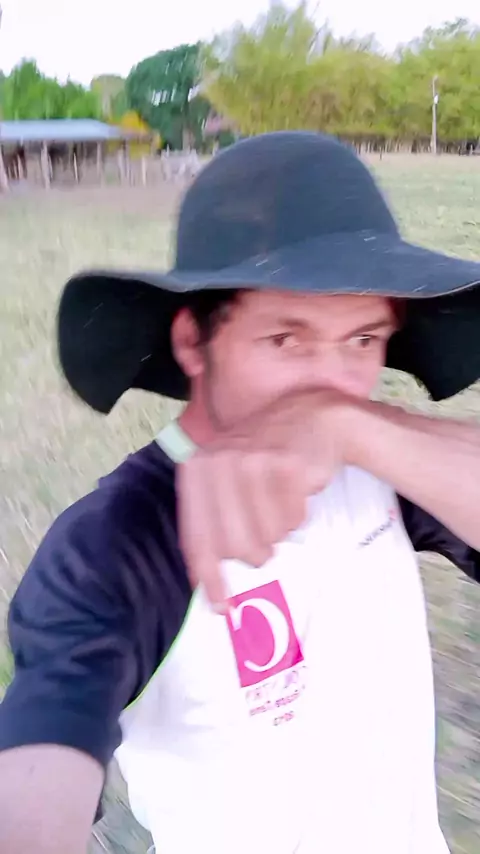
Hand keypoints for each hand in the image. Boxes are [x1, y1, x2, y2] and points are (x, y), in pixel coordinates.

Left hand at [177, 388, 354, 607]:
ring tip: (281, 502)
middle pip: (235, 547)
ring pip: (268, 535)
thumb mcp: (226, 480)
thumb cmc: (265, 458)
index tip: (222, 608)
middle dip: (257, 552)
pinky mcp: (284, 464)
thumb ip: (212, 522)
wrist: (311, 417)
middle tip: (267, 540)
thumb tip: (208, 586)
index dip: (210, 578)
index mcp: (196, 471)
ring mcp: (251, 461)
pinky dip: (299, 514)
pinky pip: (293, 518)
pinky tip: (296, 489)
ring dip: (280, 529)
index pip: (198, 538)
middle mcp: (217, 463)